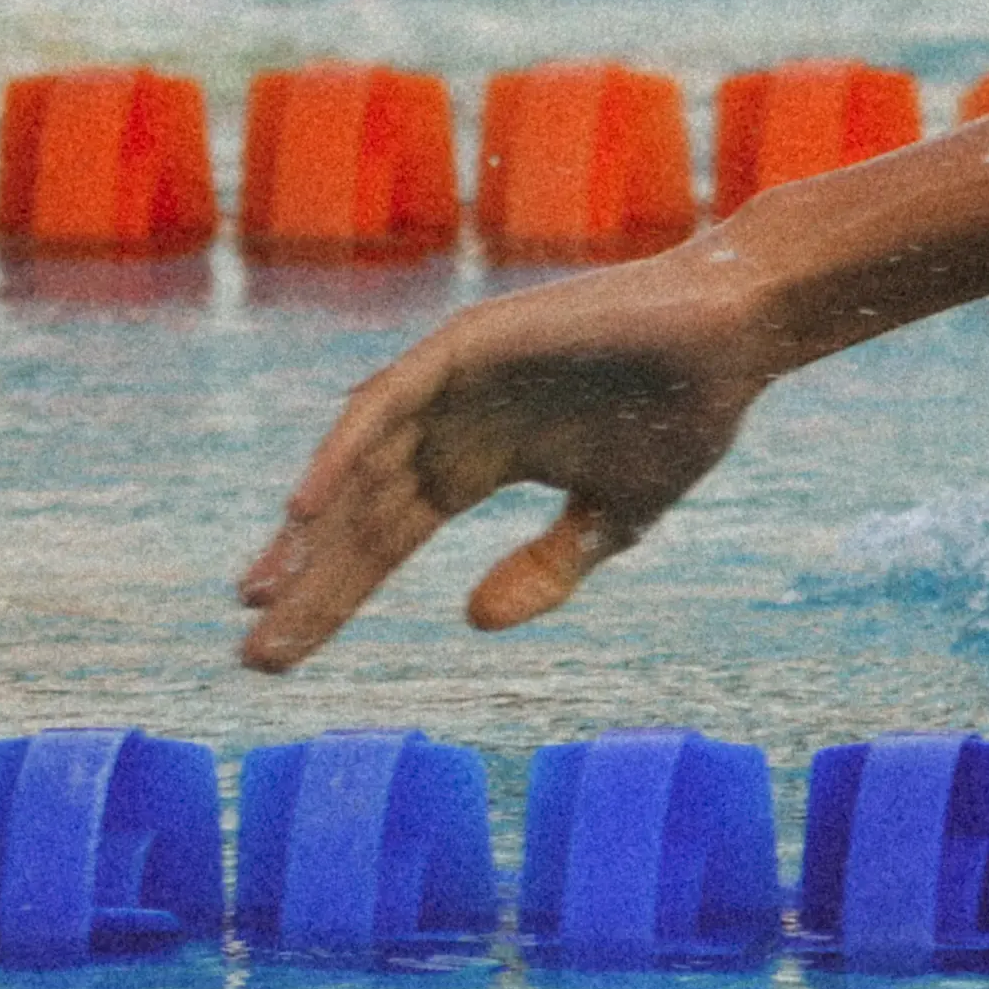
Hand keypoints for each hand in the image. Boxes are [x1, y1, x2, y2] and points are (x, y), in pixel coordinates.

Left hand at [237, 251, 772, 671]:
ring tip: (261, 594)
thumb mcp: (615, 519)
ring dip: (307, 529)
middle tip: (255, 652)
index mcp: (478, 462)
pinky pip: (386, 404)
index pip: (388, 539)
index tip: (283, 653)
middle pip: (358, 514)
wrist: (732, 335)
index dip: (337, 594)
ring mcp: (451, 381)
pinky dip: (342, 454)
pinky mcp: (465, 345)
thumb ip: (548, 569)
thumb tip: (470, 623)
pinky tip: (305, 508)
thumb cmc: (685, 413)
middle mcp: (449, 423)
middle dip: (307, 582)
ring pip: (358, 465)